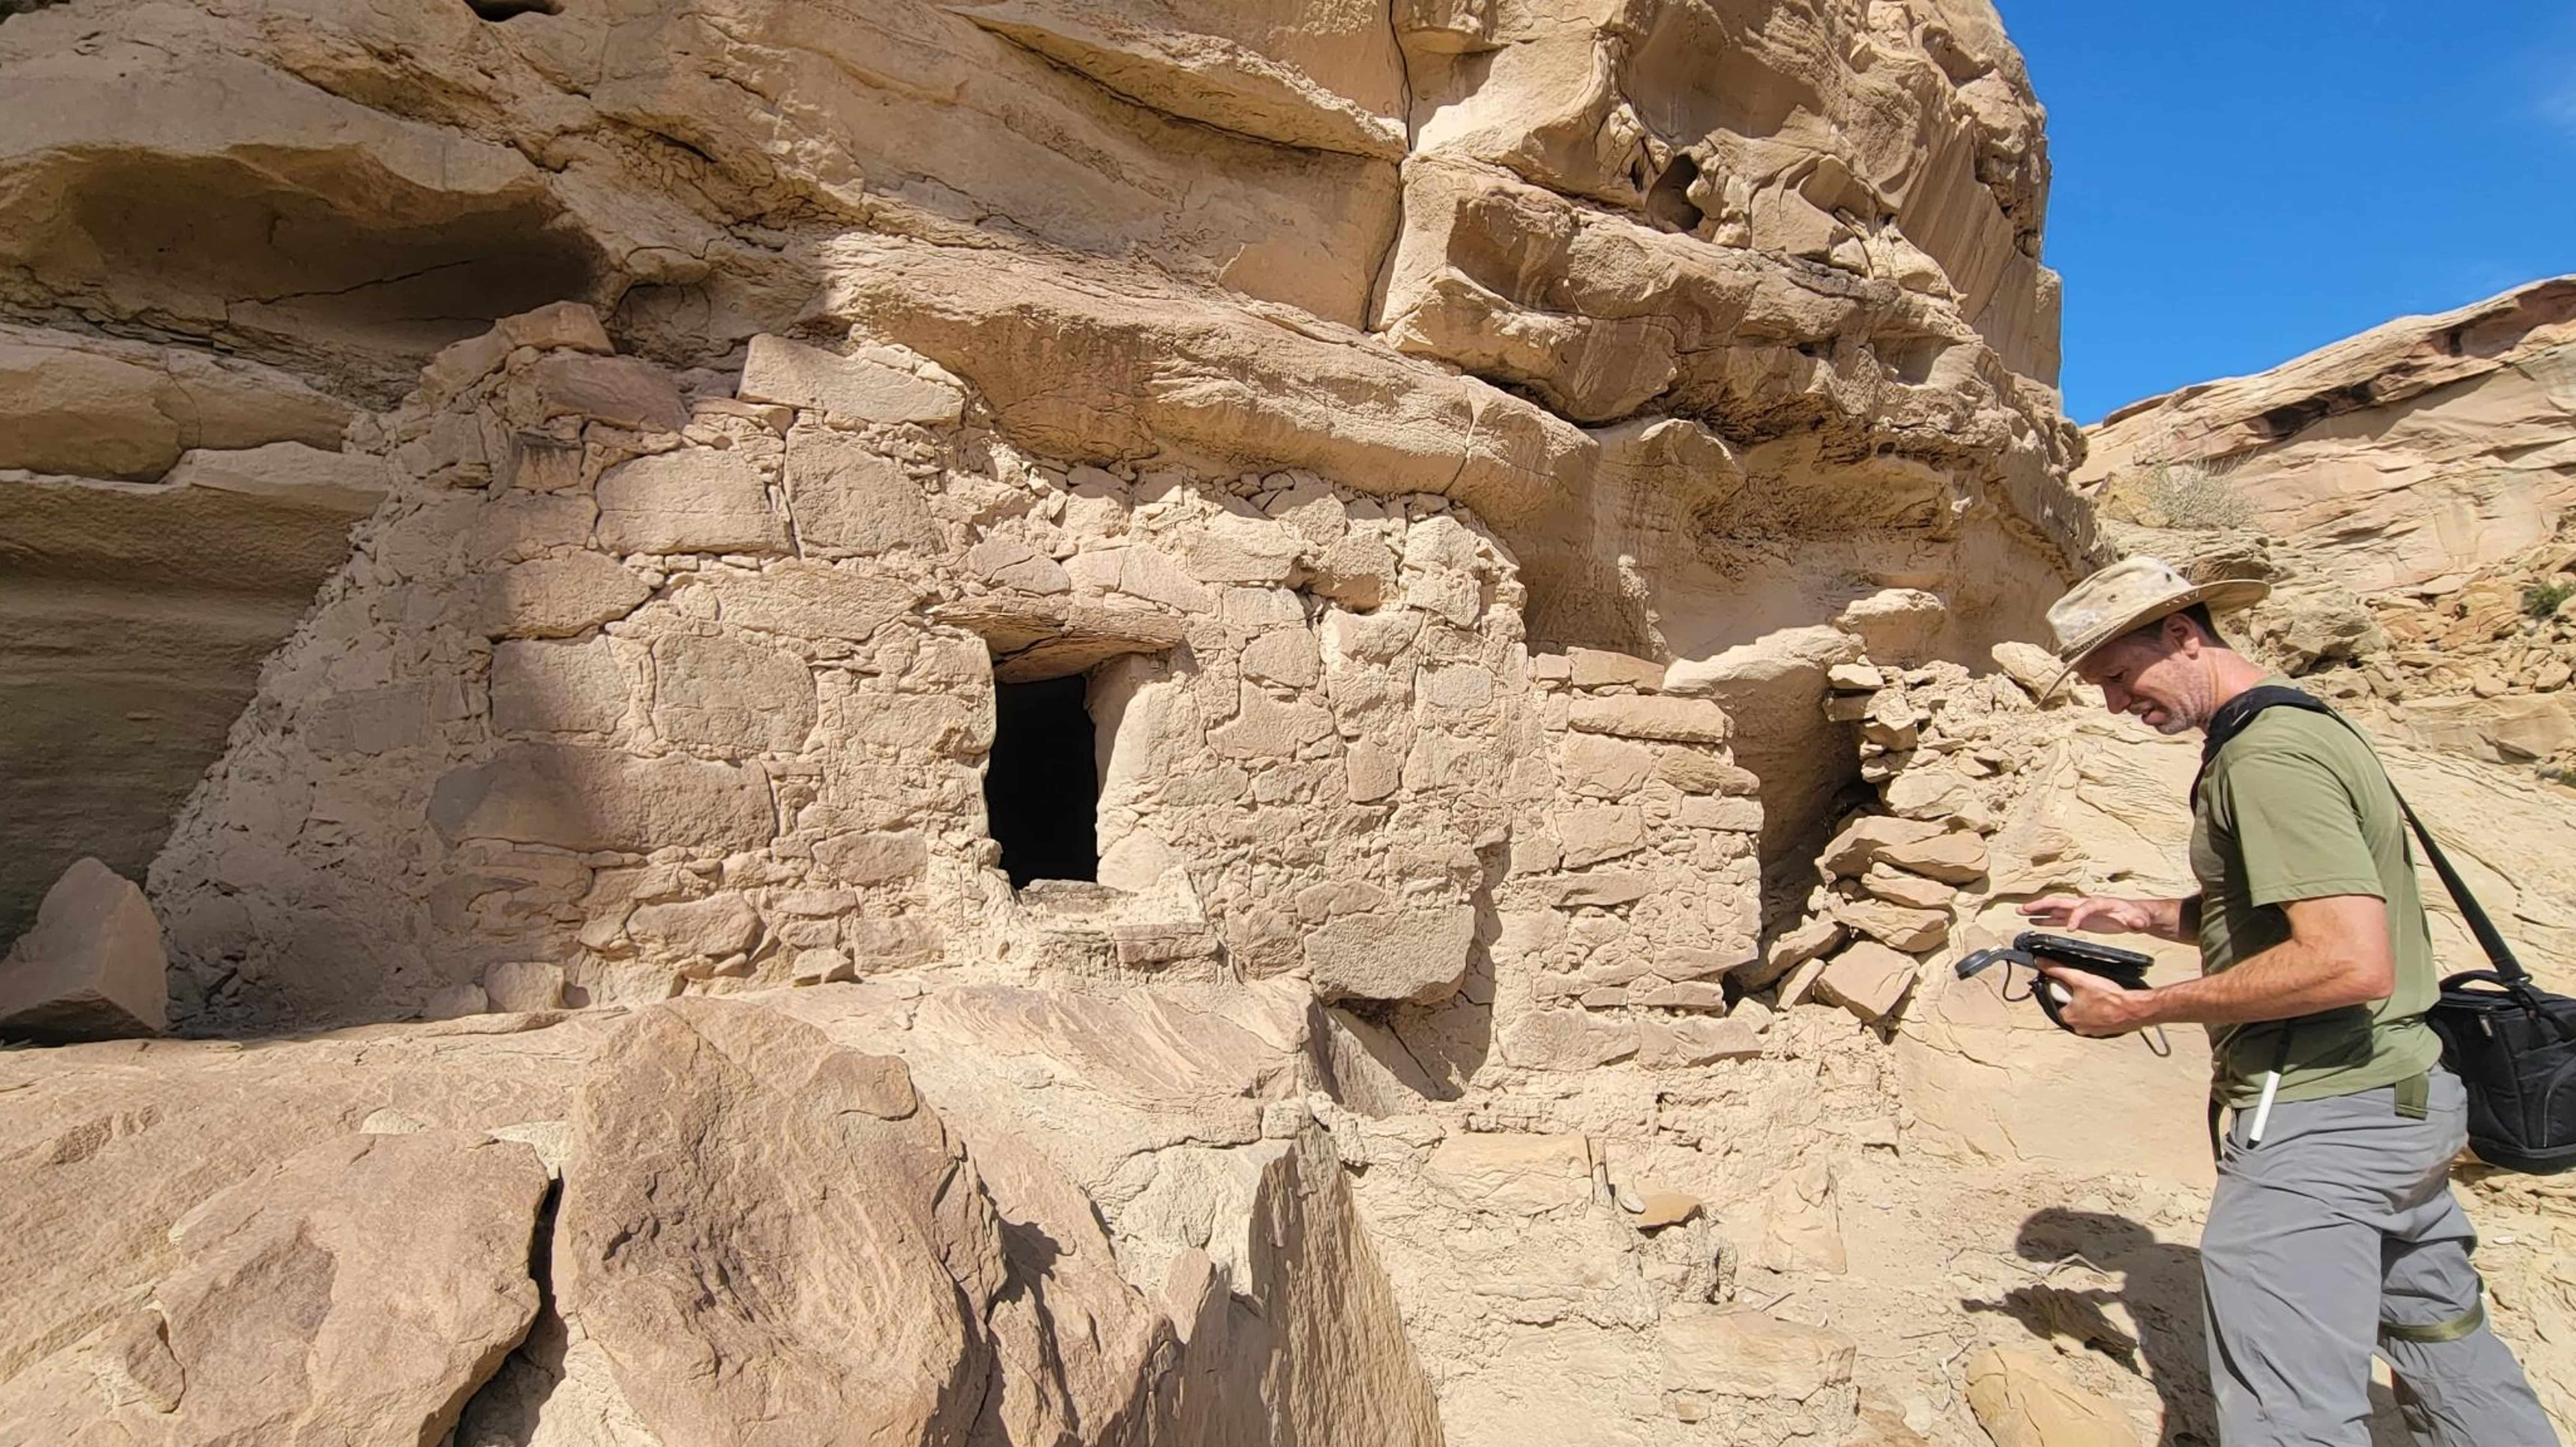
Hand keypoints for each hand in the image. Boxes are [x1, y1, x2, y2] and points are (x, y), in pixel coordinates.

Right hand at [2020, 895, 2157, 934]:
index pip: (2084, 907)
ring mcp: (2080, 911)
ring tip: (2021, 911)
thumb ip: (2137, 921)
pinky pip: (2058, 918)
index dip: (2076, 917)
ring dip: (2038, 910)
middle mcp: (2085, 904)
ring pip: (2055, 908)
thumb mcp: (2139, 918)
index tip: (2070, 928)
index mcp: (2099, 903)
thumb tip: (2136, 923)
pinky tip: (2034, 921)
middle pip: (2060, 901)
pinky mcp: (2079, 919)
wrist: (2136, 914)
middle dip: (2042, 905)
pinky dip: (2046, 919)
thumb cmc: (2136, 915)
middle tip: (2024, 908)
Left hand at [2036, 964, 2148, 1036]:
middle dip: (2078, 997)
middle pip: (2071, 1006)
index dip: (2064, 989)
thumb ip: (2058, 970)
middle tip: (2090, 988)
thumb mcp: (2080, 978)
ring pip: (2086, 1012)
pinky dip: (2102, 1011)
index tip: (2075, 984)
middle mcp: (2078, 1027)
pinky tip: (2108, 1002)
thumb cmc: (2109, 998)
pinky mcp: (2106, 1031)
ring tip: (2101, 995)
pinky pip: (2099, 1018)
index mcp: (2067, 1017)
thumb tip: (2041, 963)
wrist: (2135, 1009)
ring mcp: (2093, 1031)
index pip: (2057, 999)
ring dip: (2090, 1004)